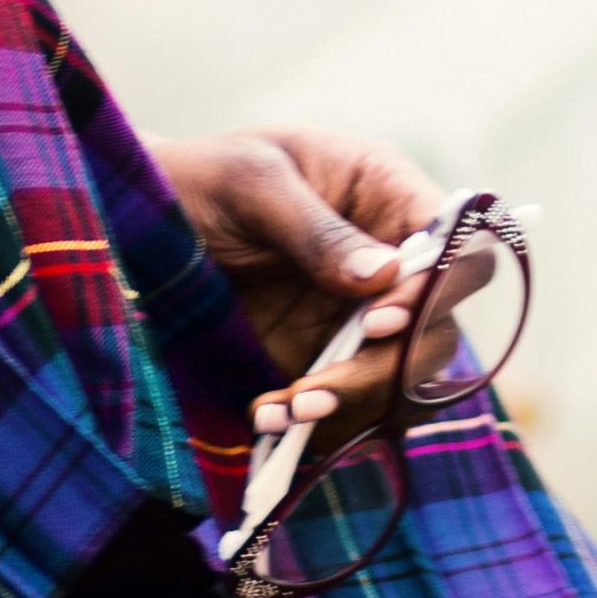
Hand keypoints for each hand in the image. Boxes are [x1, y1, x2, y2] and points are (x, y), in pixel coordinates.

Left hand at [154, 128, 462, 461]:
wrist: (140, 223)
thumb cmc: (201, 176)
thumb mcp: (251, 184)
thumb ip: (316, 229)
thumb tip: (384, 277)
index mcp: (386, 194)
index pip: (455, 246)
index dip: (435, 290)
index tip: (379, 321)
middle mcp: (390, 260)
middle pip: (438, 326)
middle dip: (388, 366)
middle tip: (319, 385)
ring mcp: (360, 314)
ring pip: (401, 376)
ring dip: (354, 402)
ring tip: (289, 410)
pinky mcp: (326, 356)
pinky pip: (349, 402)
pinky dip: (319, 420)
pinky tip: (268, 417)